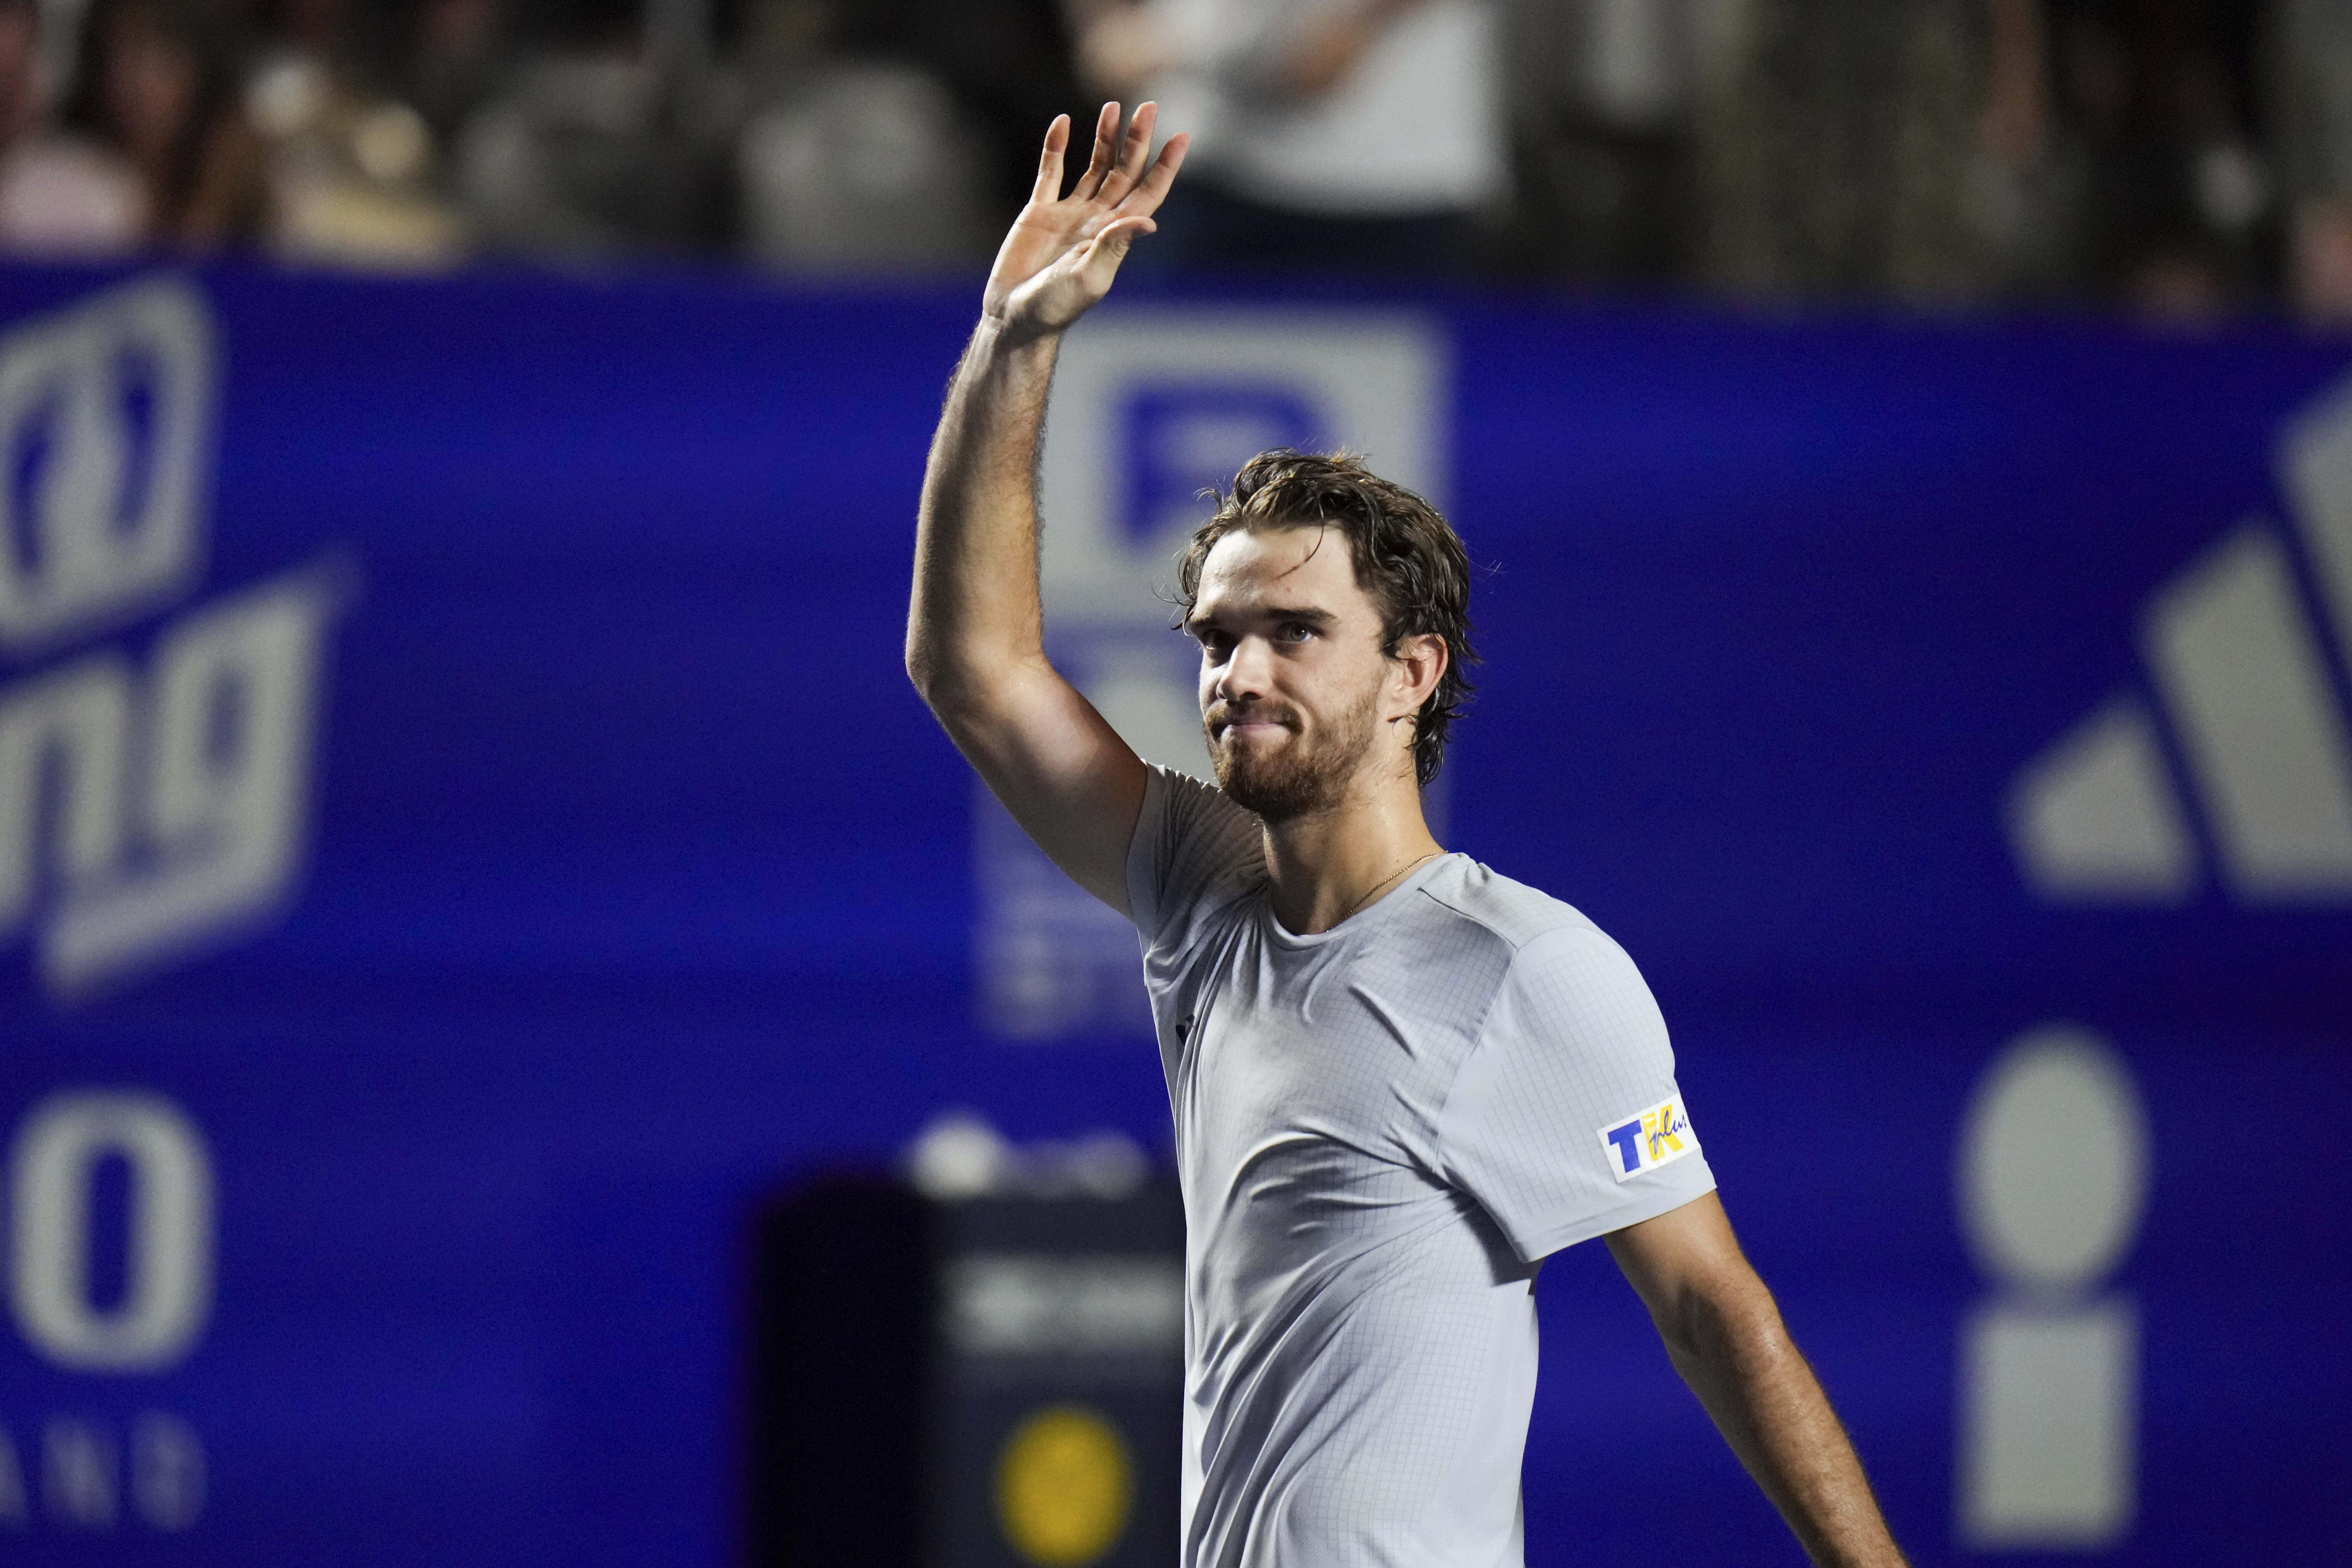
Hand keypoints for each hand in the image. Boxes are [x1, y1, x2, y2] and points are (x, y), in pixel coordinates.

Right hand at [983, 102, 1187, 341]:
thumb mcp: (1089, 278)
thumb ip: (1114, 246)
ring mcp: (1070, 215)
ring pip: (1094, 167)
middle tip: (1148, 106)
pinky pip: (1051, 172)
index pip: (1148, 194)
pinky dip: (1056, 147)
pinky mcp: (1040, 213)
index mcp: (1114, 236)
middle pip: (1124, 172)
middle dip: (1137, 140)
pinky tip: (1063, 123)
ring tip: (1113, 107)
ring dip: (1105, 138)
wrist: (1015, 317)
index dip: (1165, 167)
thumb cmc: (1054, 307)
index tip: (1182, 136)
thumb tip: (1149, 221)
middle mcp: (1097, 221)